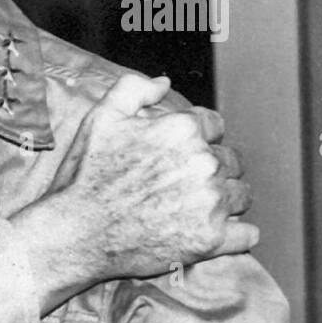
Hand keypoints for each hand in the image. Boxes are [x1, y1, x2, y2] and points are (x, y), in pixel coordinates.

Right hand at [14, 74, 256, 310]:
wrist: (74, 234)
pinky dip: (235, 234)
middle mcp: (204, 164)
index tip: (177, 155)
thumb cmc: (85, 178)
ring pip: (241, 194)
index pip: (214, 126)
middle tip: (181, 184)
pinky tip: (211, 231)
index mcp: (183, 130)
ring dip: (225, 199)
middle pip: (231, 161)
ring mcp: (210, 204)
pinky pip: (247, 234)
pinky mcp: (211, 240)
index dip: (196, 138)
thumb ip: (134, 89)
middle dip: (211, 169)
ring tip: (193, 207)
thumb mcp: (99, 120)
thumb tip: (164, 82)